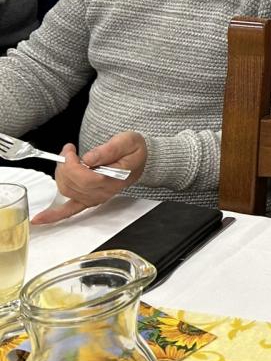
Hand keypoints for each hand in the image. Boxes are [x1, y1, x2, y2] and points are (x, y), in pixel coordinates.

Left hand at [32, 132, 147, 224]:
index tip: (70, 150)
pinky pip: (70, 211)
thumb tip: (89, 158)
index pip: (86, 178)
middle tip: (68, 151)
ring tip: (67, 160)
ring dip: (60, 176)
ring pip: (67, 191)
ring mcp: (95, 198)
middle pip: (73, 185)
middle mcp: (104, 192)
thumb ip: (109, 149)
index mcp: (114, 179)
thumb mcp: (128, 141)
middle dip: (65, 166)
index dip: (73, 165)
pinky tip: (40, 219)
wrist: (140, 159)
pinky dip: (54, 215)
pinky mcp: (88, 199)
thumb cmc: (135, 150)